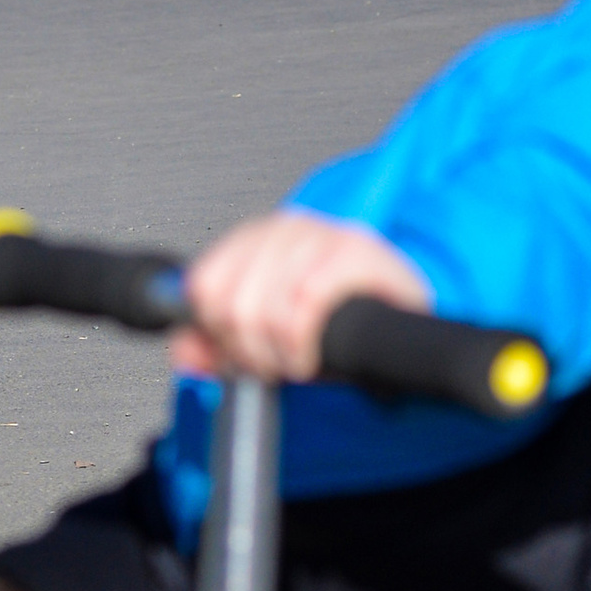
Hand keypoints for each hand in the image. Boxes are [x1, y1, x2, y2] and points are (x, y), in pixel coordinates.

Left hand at [169, 211, 430, 382]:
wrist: (403, 309)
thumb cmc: (335, 317)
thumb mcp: (265, 334)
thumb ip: (214, 344)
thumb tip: (186, 352)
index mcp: (255, 238)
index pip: (203, 283)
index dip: (216, 331)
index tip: (237, 350)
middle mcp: (285, 229)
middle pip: (231, 303)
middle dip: (247, 349)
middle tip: (270, 362)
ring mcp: (321, 235)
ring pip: (264, 310)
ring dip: (277, 354)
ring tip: (293, 360)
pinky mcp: (356, 252)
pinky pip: (304, 306)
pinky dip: (301, 346)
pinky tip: (309, 356)